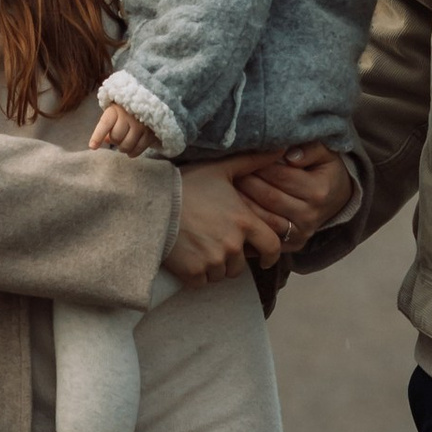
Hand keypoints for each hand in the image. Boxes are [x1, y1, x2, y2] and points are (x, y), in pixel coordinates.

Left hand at [90, 102, 157, 155]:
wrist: (150, 101)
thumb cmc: (126, 110)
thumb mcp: (114, 113)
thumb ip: (108, 125)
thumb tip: (106, 140)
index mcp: (116, 109)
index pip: (105, 123)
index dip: (98, 136)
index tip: (92, 147)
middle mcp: (129, 116)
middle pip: (116, 137)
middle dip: (115, 140)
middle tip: (118, 138)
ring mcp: (141, 125)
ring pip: (127, 145)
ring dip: (123, 148)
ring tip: (124, 144)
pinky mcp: (151, 133)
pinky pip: (139, 148)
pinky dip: (133, 152)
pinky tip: (130, 152)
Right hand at [165, 155, 285, 286]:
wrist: (151, 203)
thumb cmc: (186, 184)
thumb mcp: (221, 169)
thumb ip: (253, 162)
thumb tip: (280, 149)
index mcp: (244, 222)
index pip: (272, 247)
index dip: (270, 255)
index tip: (265, 259)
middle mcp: (232, 244)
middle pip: (241, 265)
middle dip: (233, 259)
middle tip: (216, 244)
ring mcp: (212, 260)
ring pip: (221, 274)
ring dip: (214, 267)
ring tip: (199, 247)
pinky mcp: (193, 272)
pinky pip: (201, 282)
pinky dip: (196, 274)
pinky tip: (187, 257)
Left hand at [235, 141, 352, 254]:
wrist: (337, 199)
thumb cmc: (325, 171)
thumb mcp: (325, 153)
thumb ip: (311, 148)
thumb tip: (290, 155)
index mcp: (318, 191)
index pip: (280, 175)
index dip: (259, 164)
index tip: (243, 155)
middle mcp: (310, 215)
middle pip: (268, 197)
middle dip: (245, 182)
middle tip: (227, 170)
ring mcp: (300, 233)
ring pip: (262, 218)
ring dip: (241, 203)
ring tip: (225, 188)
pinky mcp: (292, 245)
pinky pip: (264, 235)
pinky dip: (248, 223)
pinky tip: (234, 210)